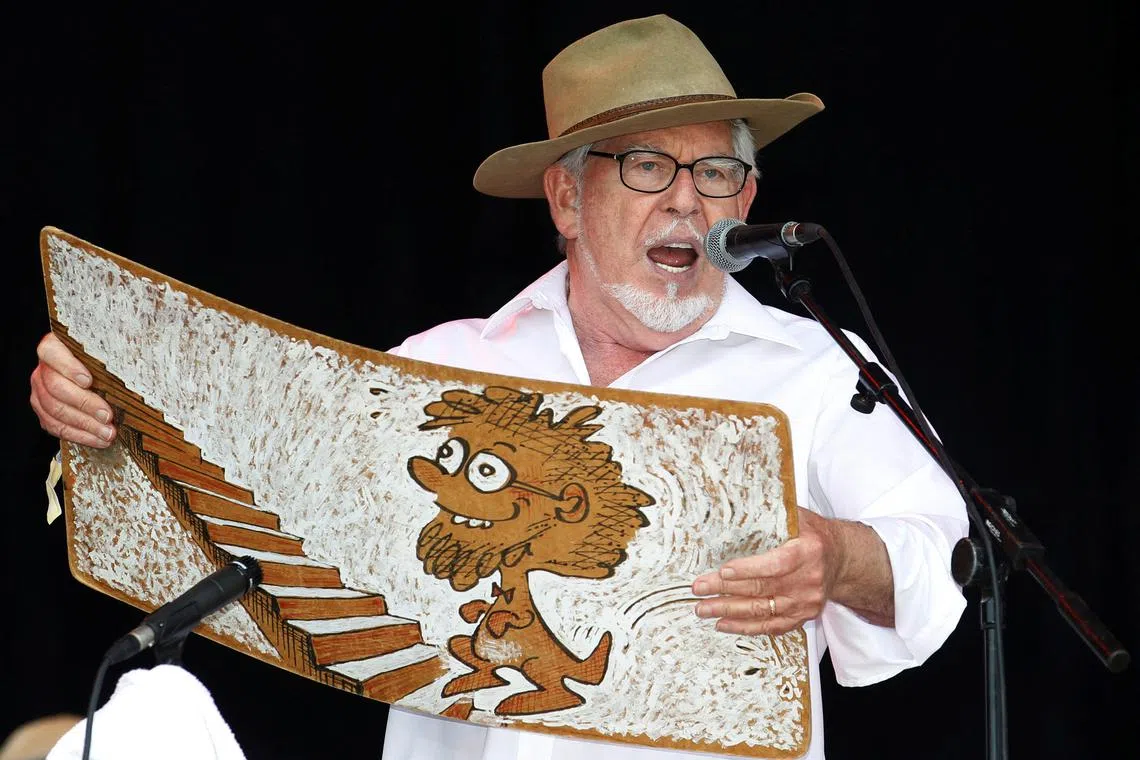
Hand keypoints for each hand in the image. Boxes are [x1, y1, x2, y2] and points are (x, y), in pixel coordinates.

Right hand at [29, 332, 116, 447]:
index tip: (89, 381)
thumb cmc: (106, 361)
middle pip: (56, 387)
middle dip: (85, 404)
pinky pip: (55, 426)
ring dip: (84, 424)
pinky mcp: (44, 411)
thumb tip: (136, 364)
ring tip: (107, 433)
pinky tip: (97, 439)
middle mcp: (44, 369)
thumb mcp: (109, 352)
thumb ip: (113, 356)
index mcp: (55, 347)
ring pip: (55, 410)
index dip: (68, 367)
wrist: (97, 375)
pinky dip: (78, 435)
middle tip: (108, 415)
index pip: (51, 352)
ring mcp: (40, 391)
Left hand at [692, 507, 863, 634]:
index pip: (776, 563)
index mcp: (808, 551)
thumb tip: (737, 506)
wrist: (841, 559)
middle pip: (762, 588)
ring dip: (729, 611)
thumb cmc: (814, 535)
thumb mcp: (799, 518)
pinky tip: (724, 624)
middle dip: (725, 589)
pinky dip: (746, 627)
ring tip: (703, 608)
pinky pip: (771, 626)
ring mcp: (806, 602)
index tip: (723, 570)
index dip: (749, 569)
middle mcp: (809, 580)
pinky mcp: (803, 616)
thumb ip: (773, 515)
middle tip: (699, 588)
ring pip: (762, 610)